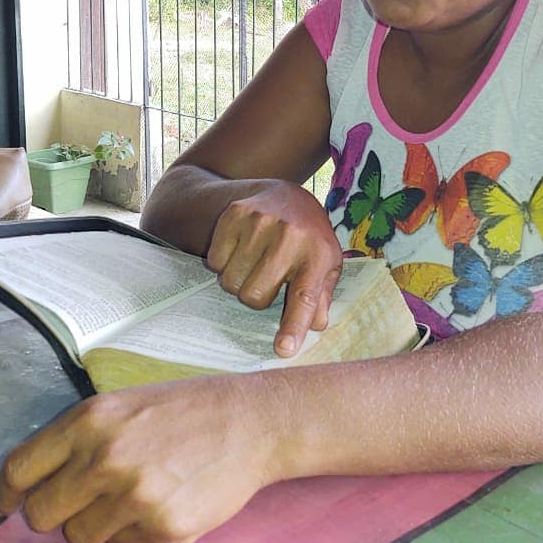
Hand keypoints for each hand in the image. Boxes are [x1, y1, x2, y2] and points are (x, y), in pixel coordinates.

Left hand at [0, 377, 279, 542]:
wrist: (252, 422)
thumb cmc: (187, 409)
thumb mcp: (126, 403)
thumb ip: (80, 437)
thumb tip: (31, 481)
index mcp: (91, 420)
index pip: (20, 469)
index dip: (9, 492)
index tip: (9, 503)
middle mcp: (106, 458)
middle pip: (41, 514)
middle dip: (57, 510)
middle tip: (85, 497)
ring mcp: (134, 496)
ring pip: (80, 536)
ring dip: (99, 522)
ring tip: (137, 493)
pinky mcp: (162, 527)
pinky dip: (137, 531)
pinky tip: (165, 501)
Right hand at [206, 181, 342, 356]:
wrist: (285, 193)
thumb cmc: (309, 238)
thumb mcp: (326, 264)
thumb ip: (321, 297)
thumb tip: (316, 326)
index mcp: (318, 254)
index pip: (305, 298)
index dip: (293, 326)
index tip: (284, 349)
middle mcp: (290, 236)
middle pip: (255, 296)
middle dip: (257, 295)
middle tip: (268, 277)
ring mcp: (261, 223)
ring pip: (231, 282)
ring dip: (239, 279)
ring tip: (256, 260)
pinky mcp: (235, 214)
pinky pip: (216, 261)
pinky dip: (224, 261)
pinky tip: (242, 247)